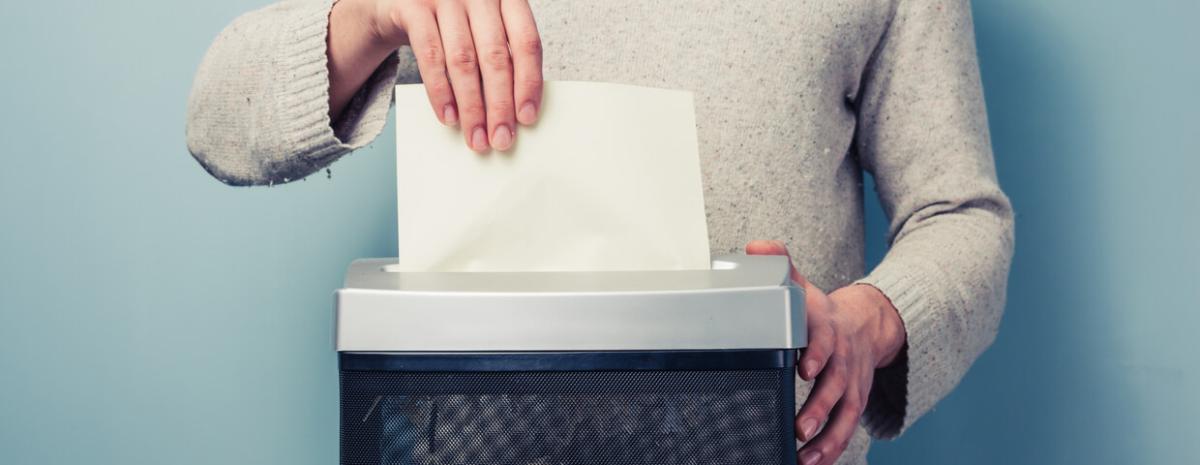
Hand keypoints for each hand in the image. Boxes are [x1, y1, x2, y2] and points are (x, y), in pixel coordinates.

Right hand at [370, 0, 542, 151]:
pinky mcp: (413, 7)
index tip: (526, 117)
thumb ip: (499, 56)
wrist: (400, 0)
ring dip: (471, 106)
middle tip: (500, 139)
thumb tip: (514, 111)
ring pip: (463, 61)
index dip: (528, 83)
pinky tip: (448, 116)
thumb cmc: (453, 22)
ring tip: (475, 137)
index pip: (526, 42)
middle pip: (494, 56)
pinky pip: (429, 56)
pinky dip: (440, 92)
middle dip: (499, 104)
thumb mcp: (483, 28)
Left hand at [745, 240, 905, 464]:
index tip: (804, 368)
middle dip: (820, 407)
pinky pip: (846, 430)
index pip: (825, 341)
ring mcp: (851, 385)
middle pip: (835, 386)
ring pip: (845, 415)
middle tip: (801, 427)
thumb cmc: (823, 313)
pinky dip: (832, 450)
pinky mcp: (853, 403)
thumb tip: (756, 247)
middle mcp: (843, 361)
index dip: (816, 353)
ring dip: (828, 438)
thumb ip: (781, 268)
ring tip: (806, 456)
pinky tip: (811, 464)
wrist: (867, 325)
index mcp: (828, 331)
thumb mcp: (804, 287)